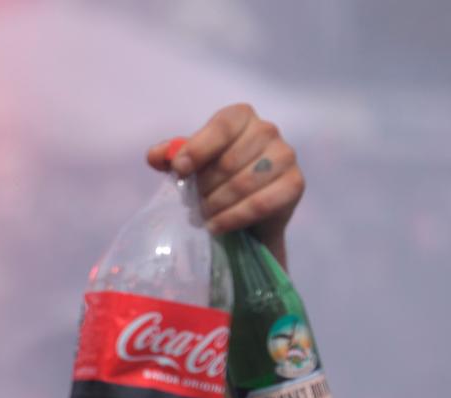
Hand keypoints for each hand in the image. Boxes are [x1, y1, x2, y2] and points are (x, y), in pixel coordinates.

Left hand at [147, 103, 303, 249]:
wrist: (245, 212)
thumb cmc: (215, 178)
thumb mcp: (190, 164)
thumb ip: (171, 155)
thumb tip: (155, 156)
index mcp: (241, 116)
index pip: (221, 126)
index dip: (198, 149)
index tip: (180, 171)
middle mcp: (267, 130)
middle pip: (228, 161)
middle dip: (204, 187)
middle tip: (192, 204)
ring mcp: (286, 156)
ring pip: (242, 183)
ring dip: (215, 205)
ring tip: (202, 216)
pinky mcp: (295, 184)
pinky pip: (260, 203)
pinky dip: (233, 218)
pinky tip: (217, 226)